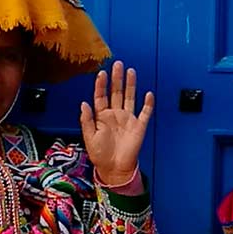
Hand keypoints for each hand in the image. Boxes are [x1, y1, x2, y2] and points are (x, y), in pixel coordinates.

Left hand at [79, 62, 153, 186]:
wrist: (114, 169)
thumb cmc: (100, 155)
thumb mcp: (89, 137)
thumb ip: (87, 120)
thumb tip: (84, 103)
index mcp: (102, 116)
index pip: (101, 96)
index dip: (101, 85)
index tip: (101, 73)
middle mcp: (115, 114)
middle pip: (117, 92)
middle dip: (117, 78)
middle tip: (117, 64)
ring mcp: (128, 119)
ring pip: (130, 98)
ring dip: (131, 85)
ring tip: (131, 71)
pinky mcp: (139, 126)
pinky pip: (144, 113)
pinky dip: (147, 104)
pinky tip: (148, 94)